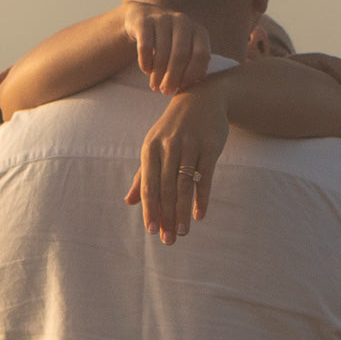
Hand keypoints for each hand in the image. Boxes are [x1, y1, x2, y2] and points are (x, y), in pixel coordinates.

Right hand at [123, 3, 211, 95]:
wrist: (145, 17)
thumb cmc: (170, 42)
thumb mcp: (187, 50)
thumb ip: (195, 64)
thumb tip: (198, 79)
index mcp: (198, 31)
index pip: (201, 55)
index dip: (192, 73)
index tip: (182, 87)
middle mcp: (183, 22)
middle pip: (181, 55)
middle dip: (172, 77)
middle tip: (165, 91)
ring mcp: (163, 19)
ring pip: (162, 52)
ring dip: (158, 73)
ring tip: (154, 86)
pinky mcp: (144, 21)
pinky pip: (145, 47)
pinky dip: (146, 62)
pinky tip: (146, 71)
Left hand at [125, 82, 229, 244]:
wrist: (202, 98)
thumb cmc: (174, 129)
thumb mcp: (154, 147)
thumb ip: (143, 176)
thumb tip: (129, 202)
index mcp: (151, 149)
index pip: (149, 185)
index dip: (150, 209)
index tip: (151, 231)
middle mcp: (169, 147)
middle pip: (166, 189)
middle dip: (167, 217)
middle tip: (168, 241)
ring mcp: (190, 146)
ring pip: (185, 185)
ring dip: (183, 212)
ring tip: (183, 233)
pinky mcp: (210, 146)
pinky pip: (205, 176)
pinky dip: (202, 197)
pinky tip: (200, 215)